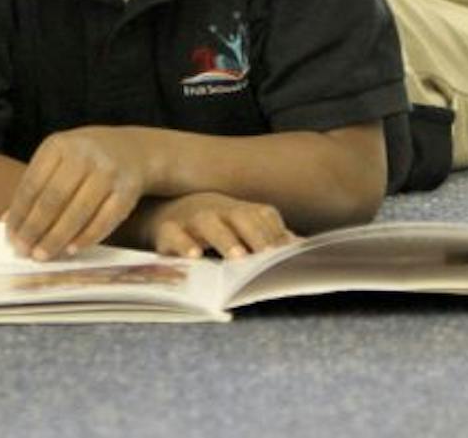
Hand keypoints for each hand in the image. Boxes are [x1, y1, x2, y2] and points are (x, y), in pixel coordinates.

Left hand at [4, 127, 155, 260]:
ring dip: (57, 238)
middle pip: (53, 199)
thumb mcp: (57, 162)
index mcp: (59, 145)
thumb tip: (7, 222)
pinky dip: (86, 238)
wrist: (132, 150)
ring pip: (78, 212)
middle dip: (35, 229)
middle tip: (24, 251)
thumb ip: (34, 188)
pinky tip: (71, 249)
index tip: (10, 237)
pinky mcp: (128, 190)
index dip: (19, 214)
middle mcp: (84, 154)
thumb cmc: (84, 160)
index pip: (32, 184)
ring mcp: (108, 172)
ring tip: (42, 255)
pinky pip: (104, 220)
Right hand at [143, 193, 294, 259]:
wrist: (161, 210)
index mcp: (240, 210)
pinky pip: (174, 237)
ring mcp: (192, 218)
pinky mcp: (166, 231)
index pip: (264, 217)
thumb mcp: (239, 226)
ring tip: (238, 257)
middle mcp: (219, 210)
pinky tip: (194, 257)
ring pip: (210, 225)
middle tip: (268, 255)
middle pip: (241, 217)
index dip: (277, 234)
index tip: (290, 254)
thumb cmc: (212, 225)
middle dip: (257, 235)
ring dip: (225, 240)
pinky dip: (183, 246)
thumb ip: (269, 238)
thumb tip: (305, 248)